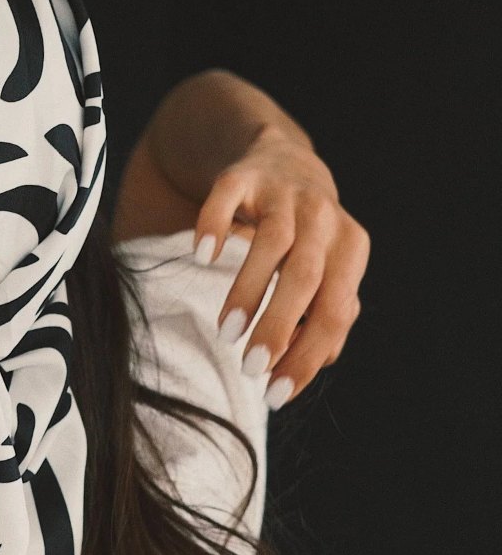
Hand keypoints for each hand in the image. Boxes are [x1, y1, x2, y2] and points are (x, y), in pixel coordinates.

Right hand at [193, 125, 370, 406]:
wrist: (283, 159)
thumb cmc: (306, 238)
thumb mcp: (327, 273)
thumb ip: (325, 316)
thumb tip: (314, 360)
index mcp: (350, 249)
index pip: (334, 311)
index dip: (307, 356)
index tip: (276, 395)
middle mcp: (323, 218)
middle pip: (306, 277)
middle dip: (278, 326)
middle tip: (251, 368)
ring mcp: (284, 193)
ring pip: (272, 243)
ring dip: (249, 289)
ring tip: (227, 333)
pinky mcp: (245, 174)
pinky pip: (229, 195)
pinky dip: (216, 224)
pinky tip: (203, 256)